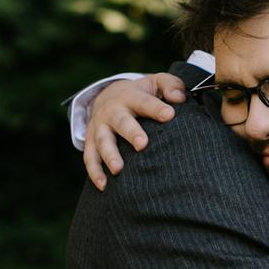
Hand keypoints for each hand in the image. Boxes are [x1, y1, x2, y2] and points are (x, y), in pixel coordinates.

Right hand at [84, 73, 186, 189]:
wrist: (108, 96)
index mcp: (131, 96)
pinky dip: (95, 172)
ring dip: (109, 155)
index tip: (170, 115)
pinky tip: (104, 186)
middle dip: (131, 132)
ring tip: (118, 169)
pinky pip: (90, 158)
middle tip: (142, 144)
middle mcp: (113, 111)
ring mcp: (100, 127)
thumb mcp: (156, 83)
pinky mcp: (91, 142)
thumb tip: (178, 98)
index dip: (156, 108)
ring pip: (103, 141)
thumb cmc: (142, 94)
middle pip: (121, 121)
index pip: (144, 101)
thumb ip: (170, 86)